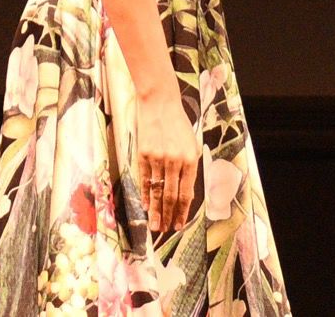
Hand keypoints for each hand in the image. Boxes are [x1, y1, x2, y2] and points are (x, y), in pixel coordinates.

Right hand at [136, 90, 200, 235]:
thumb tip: (184, 189)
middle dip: (169, 215)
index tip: (180, 224)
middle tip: (166, 231)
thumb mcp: (191, 143)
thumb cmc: (178, 123)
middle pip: (171, 195)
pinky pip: (145, 181)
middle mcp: (175, 160)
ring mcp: (158, 159)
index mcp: (191, 158)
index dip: (183, 210)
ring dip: (156, 211)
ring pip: (157, 191)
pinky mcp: (143, 156)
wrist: (160, 102)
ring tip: (155, 227)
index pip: (187, 191)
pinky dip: (145, 196)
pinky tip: (146, 208)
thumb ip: (189, 165)